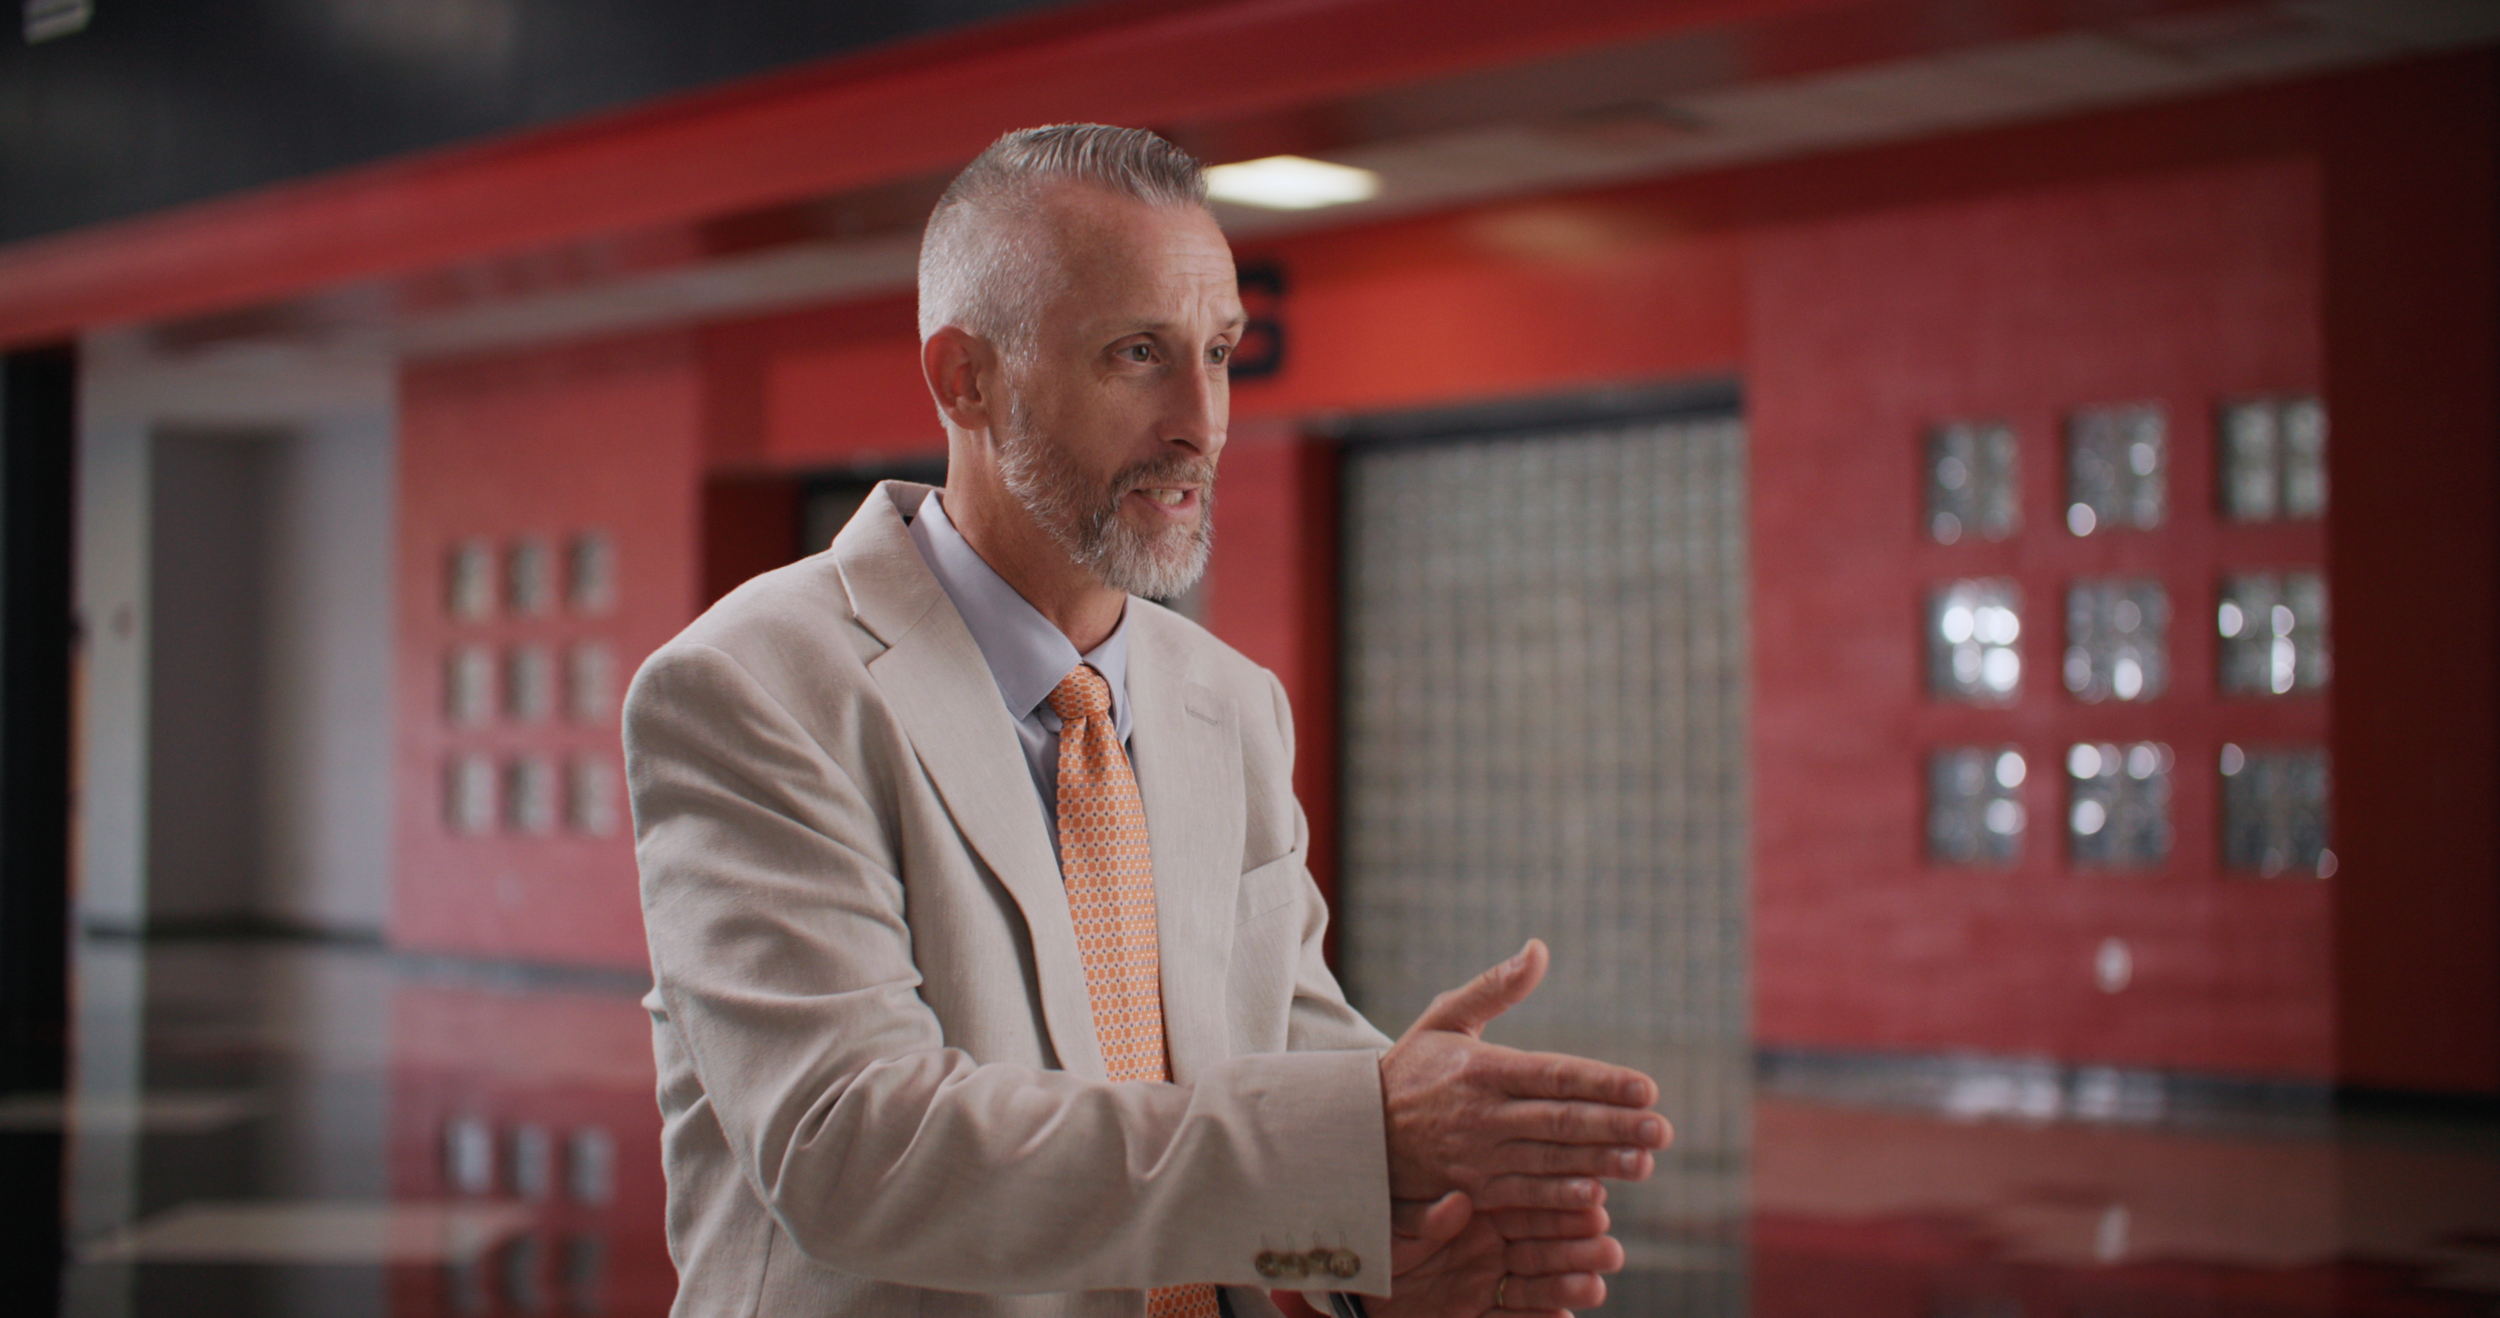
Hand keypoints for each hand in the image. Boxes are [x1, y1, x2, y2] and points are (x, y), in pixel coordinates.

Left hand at [1377, 1193, 1617, 1317]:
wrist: (1357, 1295)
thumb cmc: (1379, 1252)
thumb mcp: (1395, 1234)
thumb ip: (1425, 1221)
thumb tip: (1456, 1203)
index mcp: (1480, 1215)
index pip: (1527, 1206)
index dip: (1561, 1206)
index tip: (1593, 1203)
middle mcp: (1494, 1249)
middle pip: (1544, 1248)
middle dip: (1577, 1250)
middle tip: (1608, 1249)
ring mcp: (1492, 1288)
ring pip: (1539, 1287)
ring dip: (1568, 1287)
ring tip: (1594, 1286)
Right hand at [1379, 940, 1671, 1206]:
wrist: (1360, 1130)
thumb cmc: (1414, 1067)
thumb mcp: (1446, 1018)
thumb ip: (1495, 987)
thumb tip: (1540, 949)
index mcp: (1482, 1069)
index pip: (1554, 1076)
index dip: (1602, 1083)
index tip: (1646, 1088)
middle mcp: (1483, 1113)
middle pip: (1560, 1121)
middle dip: (1615, 1127)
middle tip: (1663, 1131)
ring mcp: (1479, 1155)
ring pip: (1550, 1160)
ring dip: (1600, 1163)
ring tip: (1645, 1164)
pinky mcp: (1476, 1187)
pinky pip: (1525, 1193)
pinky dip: (1560, 1196)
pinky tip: (1596, 1195)